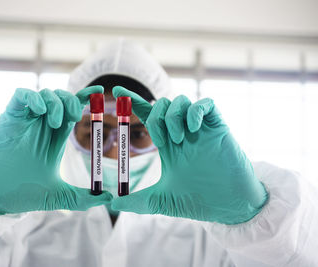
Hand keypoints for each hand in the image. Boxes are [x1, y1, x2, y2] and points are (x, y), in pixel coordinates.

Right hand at [0, 86, 111, 213]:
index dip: (85, 99)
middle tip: (75, 116)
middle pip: (61, 98)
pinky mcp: (9, 117)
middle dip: (72, 100)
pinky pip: (22, 95)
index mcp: (54, 138)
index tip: (99, 91)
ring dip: (55, 102)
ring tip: (56, 122)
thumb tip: (108, 199)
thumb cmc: (20, 193)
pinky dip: (34, 98)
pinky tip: (40, 112)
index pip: (73, 112)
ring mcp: (25, 120)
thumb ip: (81, 198)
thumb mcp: (57, 196)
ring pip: (44, 94)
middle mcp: (41, 126)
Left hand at [111, 86, 267, 223]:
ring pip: (180, 101)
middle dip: (156, 116)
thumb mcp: (162, 200)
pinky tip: (193, 129)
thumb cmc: (198, 201)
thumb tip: (112, 204)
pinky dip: (195, 111)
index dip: (133, 102)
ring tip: (179, 139)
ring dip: (173, 116)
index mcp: (168, 144)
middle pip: (162, 104)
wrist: (229, 206)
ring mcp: (200, 128)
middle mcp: (182, 132)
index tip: (118, 90)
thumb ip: (138, 201)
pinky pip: (205, 103)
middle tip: (162, 140)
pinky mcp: (218, 127)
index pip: (148, 116)